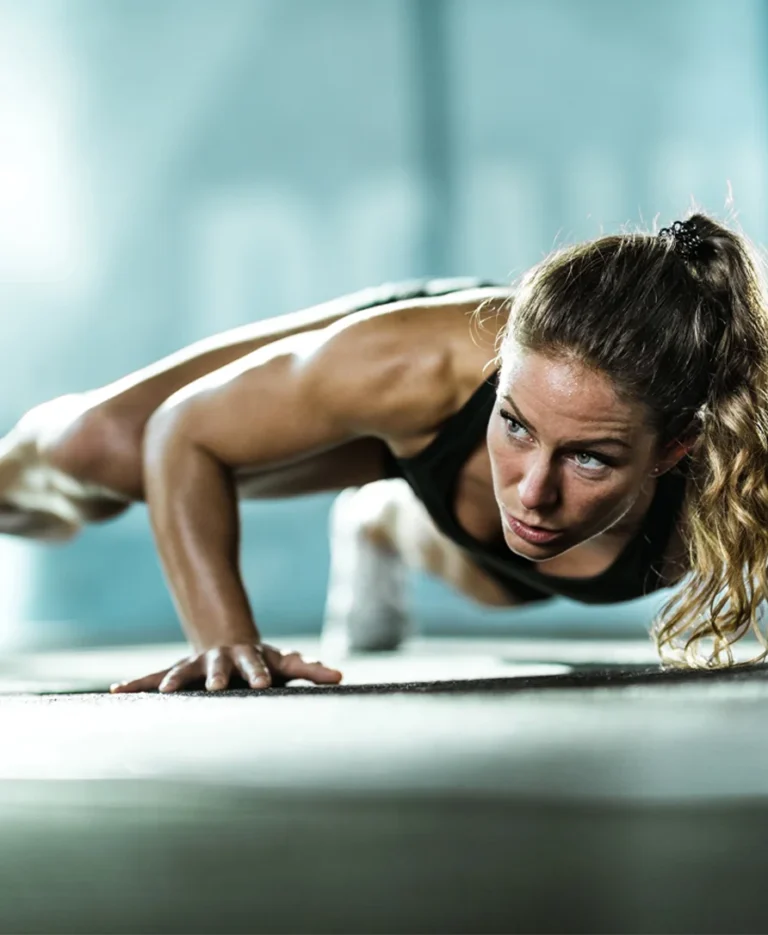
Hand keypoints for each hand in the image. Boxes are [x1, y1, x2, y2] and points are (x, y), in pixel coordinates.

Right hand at [109, 642, 342, 693]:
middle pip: (218, 667)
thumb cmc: (264, 661)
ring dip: (172, 681)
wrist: (229, 643)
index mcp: (248, 659)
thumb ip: (312, 669)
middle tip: (214, 687)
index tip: (261, 685)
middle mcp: (219, 660)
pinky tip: (114, 691)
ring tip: (161, 691)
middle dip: (216, 676)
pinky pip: (153, 676)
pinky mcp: (178, 672)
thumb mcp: (288, 663)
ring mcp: (196, 665)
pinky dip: (136, 683)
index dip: (259, 675)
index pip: (256, 667)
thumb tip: (341, 675)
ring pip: (182, 671)